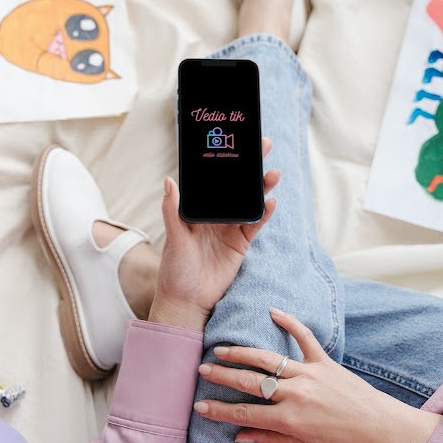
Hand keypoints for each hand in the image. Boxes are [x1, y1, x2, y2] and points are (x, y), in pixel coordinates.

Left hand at [148, 138, 278, 331]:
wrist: (187, 301)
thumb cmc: (174, 269)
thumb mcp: (173, 237)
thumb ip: (173, 210)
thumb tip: (169, 181)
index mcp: (197, 208)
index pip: (214, 179)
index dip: (226, 161)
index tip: (237, 142)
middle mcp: (215, 214)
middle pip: (236, 185)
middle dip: (250, 166)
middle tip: (265, 145)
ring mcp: (229, 228)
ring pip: (248, 201)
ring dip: (261, 187)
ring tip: (272, 173)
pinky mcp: (241, 243)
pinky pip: (255, 224)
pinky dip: (264, 213)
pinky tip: (271, 201)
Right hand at [194, 309, 441, 442]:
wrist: (380, 427)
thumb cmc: (343, 441)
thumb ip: (270, 438)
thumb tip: (239, 436)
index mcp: (289, 418)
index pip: (246, 413)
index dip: (220, 411)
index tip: (200, 406)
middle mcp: (295, 393)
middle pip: (250, 382)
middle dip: (223, 377)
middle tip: (202, 370)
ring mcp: (309, 373)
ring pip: (268, 359)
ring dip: (242, 353)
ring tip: (221, 350)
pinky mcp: (324, 360)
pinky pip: (304, 338)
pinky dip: (289, 322)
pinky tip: (273, 312)